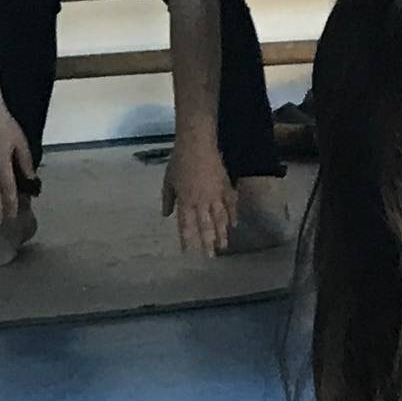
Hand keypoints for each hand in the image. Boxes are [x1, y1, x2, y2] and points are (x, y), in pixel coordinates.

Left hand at [162, 134, 233, 256]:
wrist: (197, 144)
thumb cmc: (179, 161)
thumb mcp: (168, 181)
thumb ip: (168, 199)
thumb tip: (166, 215)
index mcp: (186, 201)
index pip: (186, 225)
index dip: (187, 240)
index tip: (189, 253)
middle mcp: (201, 201)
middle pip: (206, 226)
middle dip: (208, 243)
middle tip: (211, 257)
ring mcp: (216, 195)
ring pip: (220, 219)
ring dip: (222, 234)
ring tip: (224, 246)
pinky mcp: (226, 187)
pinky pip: (231, 205)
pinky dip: (233, 215)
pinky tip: (235, 225)